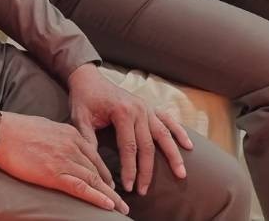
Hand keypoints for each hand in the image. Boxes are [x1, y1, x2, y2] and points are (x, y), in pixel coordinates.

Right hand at [0, 110, 126, 214]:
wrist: (0, 132)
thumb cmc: (17, 128)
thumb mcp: (45, 126)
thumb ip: (60, 137)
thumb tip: (64, 146)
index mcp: (70, 133)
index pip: (93, 155)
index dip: (103, 171)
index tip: (109, 182)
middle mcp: (72, 146)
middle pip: (96, 169)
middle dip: (110, 185)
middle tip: (120, 198)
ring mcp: (65, 160)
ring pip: (94, 180)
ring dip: (110, 196)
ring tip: (121, 207)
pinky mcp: (55, 174)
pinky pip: (82, 188)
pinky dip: (97, 198)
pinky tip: (109, 205)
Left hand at [68, 63, 191, 196]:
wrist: (88, 78)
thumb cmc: (84, 99)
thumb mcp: (80, 118)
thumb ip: (88, 140)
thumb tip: (95, 166)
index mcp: (121, 112)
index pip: (129, 147)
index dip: (130, 169)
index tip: (129, 186)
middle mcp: (138, 109)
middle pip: (147, 146)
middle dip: (147, 170)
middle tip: (144, 190)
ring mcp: (146, 107)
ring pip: (163, 134)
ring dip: (173, 155)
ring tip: (181, 174)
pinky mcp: (150, 107)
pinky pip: (168, 119)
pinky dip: (179, 132)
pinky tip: (188, 146)